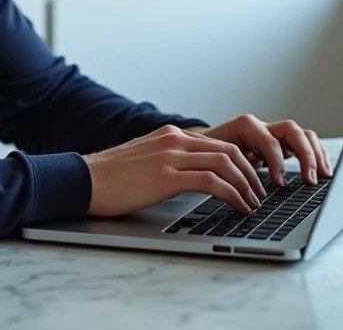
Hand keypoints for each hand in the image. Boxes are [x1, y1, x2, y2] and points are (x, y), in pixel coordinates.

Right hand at [83, 125, 266, 216]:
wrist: (83, 180)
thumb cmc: (110, 178)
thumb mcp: (145, 160)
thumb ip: (169, 161)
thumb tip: (192, 178)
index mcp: (170, 135)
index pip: (218, 144)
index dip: (242, 163)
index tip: (251, 181)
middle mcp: (174, 140)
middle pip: (229, 150)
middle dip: (251, 173)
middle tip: (260, 194)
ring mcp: (170, 156)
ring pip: (226, 163)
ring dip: (246, 186)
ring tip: (253, 204)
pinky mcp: (166, 177)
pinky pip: (211, 182)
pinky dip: (232, 195)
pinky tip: (237, 207)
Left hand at [191, 115, 332, 187]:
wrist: (202, 145)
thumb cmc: (207, 153)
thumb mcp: (213, 160)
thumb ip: (226, 170)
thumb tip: (235, 190)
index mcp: (246, 127)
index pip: (269, 140)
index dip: (277, 162)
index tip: (280, 184)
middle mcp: (263, 128)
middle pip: (292, 131)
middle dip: (305, 155)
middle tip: (309, 180)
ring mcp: (275, 135)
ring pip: (303, 135)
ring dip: (316, 154)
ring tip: (324, 176)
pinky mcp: (283, 145)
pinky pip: (306, 144)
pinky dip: (317, 156)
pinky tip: (323, 172)